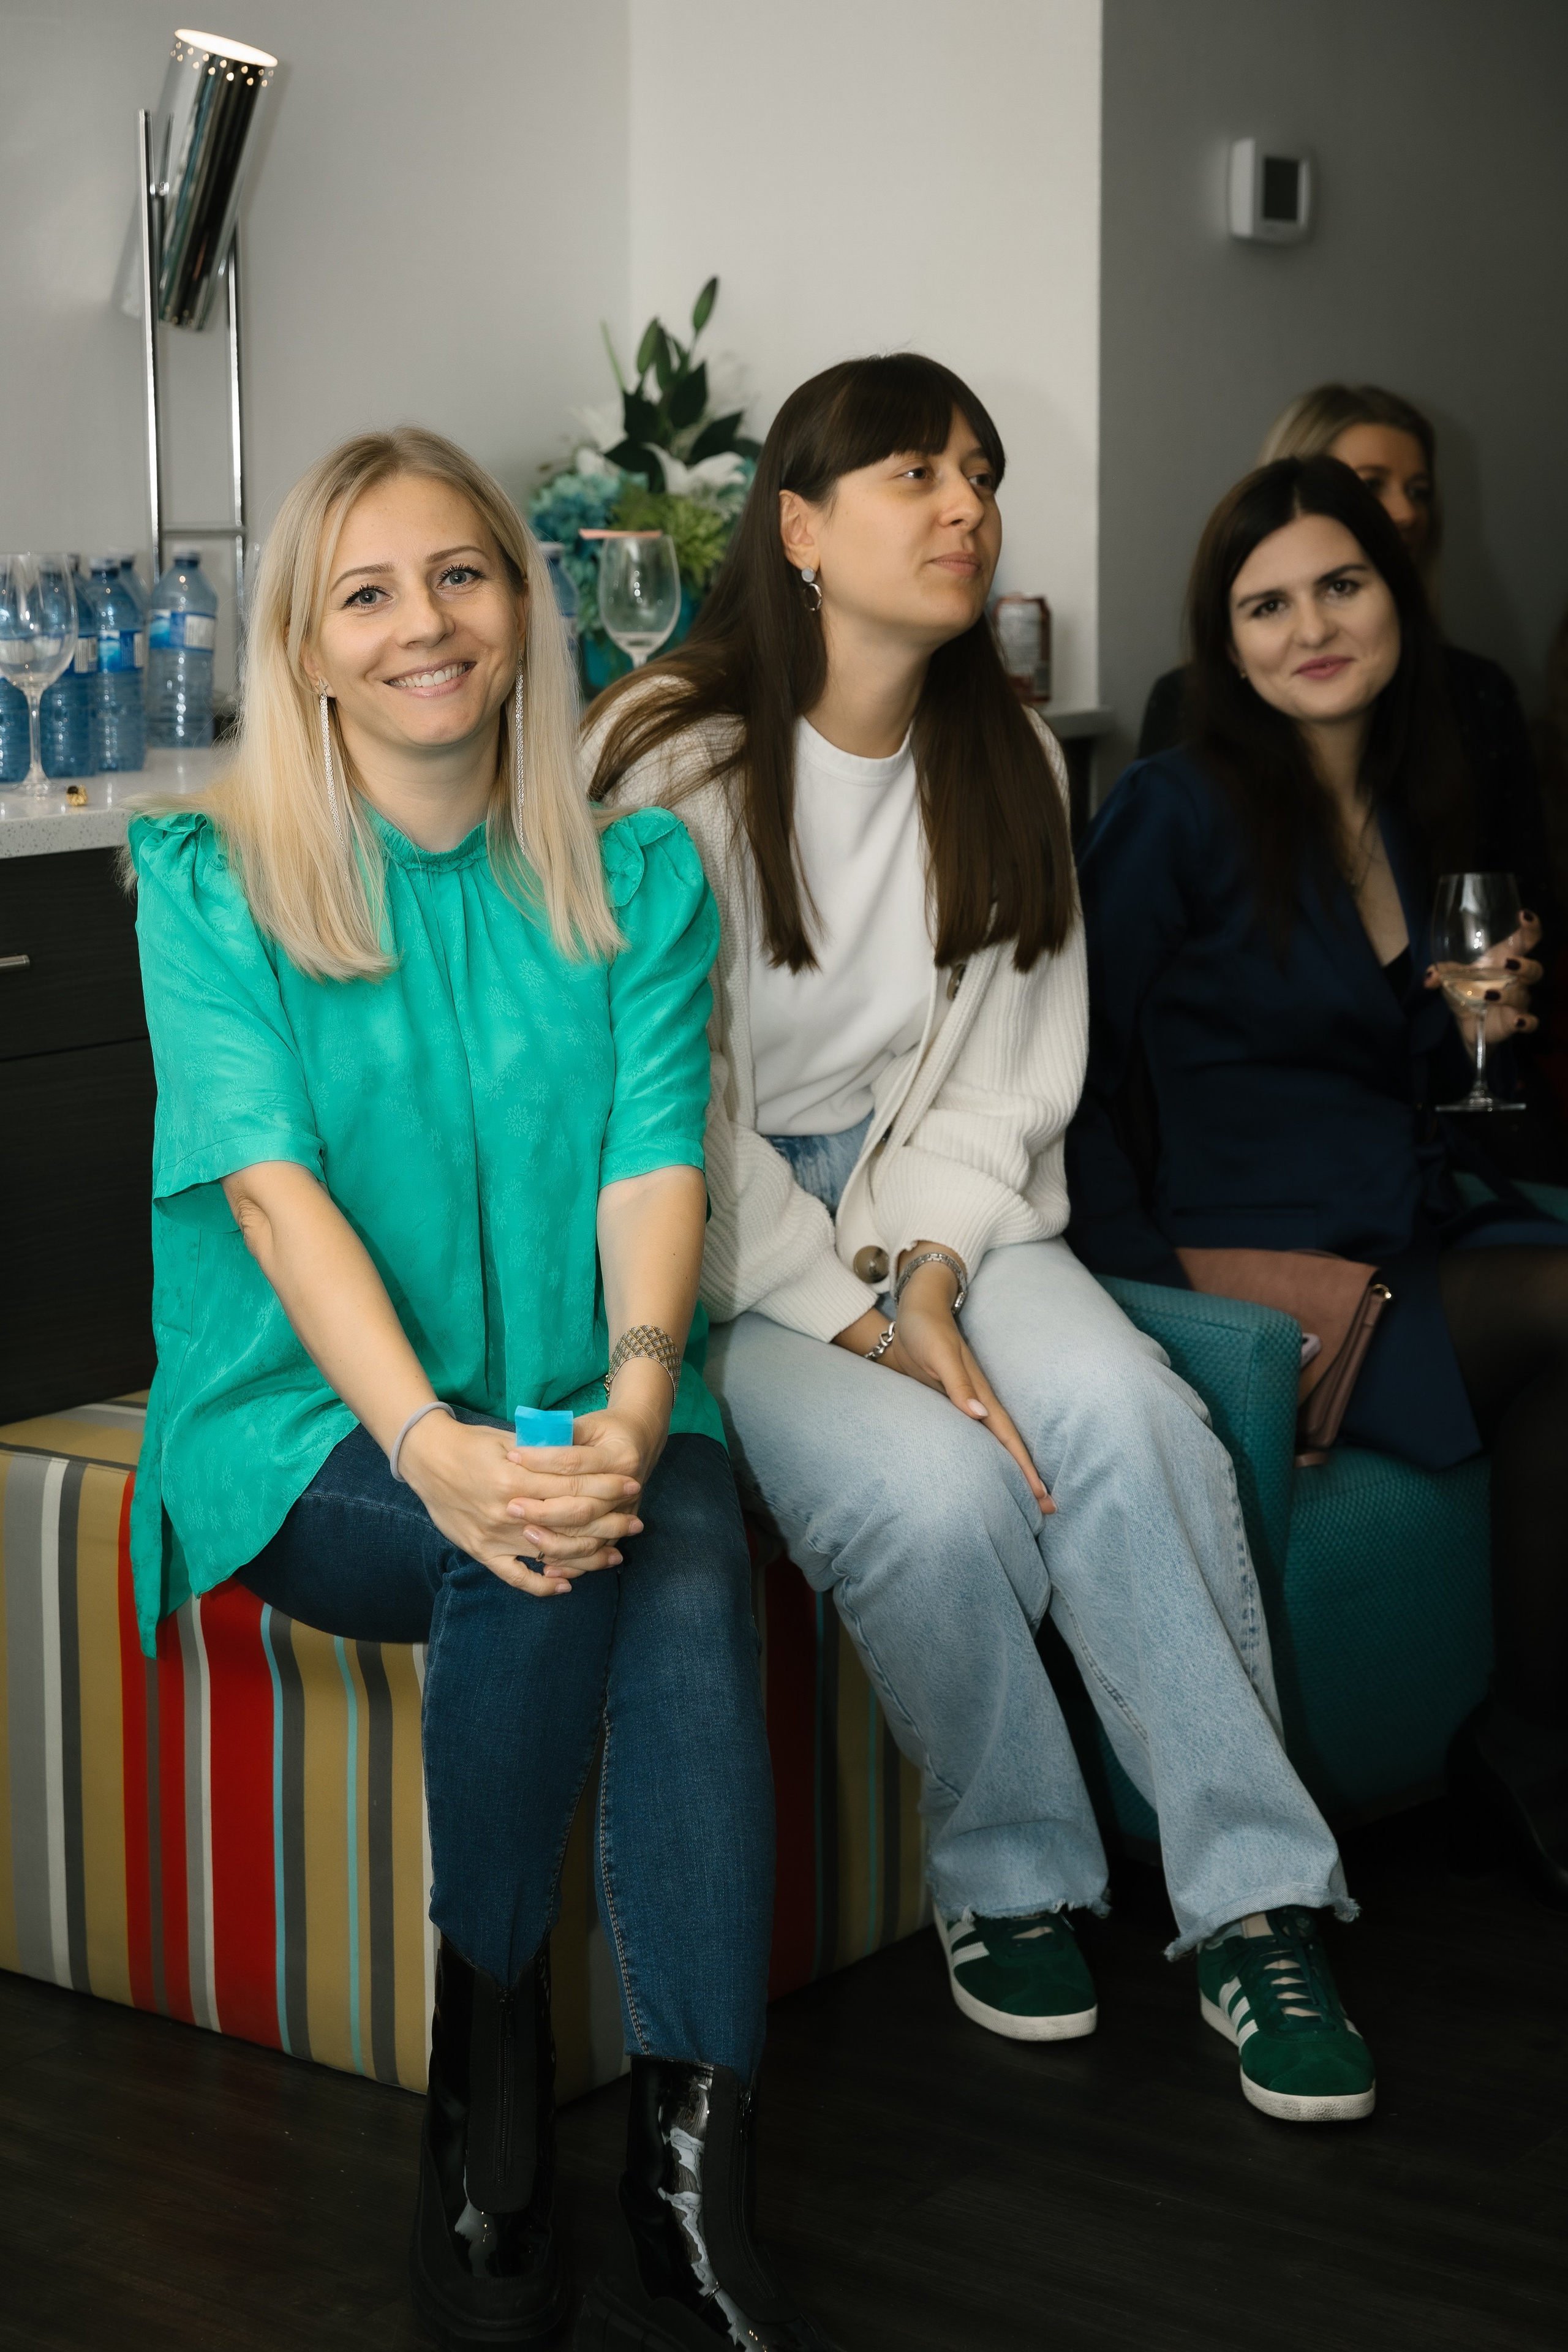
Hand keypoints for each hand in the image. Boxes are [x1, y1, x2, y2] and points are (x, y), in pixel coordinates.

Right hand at [398, 1410, 646, 1598]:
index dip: (607, 1486)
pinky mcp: (481, 1551)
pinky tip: (566, 1583)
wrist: (426, 1459)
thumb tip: (583, 1455)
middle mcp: (508, 1511)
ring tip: (615, 1555)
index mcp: (517, 1478)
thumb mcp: (510, 1440)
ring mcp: (494, 1535)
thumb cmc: (472, 1444)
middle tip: (636, 1523)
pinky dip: (541, 1583)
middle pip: (570, 1521)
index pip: (574, 1485)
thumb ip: (544, 1451)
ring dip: (587, 1556)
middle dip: (608, 1523)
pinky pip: (514, 1575)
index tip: (632, 1485)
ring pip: (550, 1551)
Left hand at [833, 1260, 1052, 1510]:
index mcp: (980, 1393)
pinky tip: (991, 1469)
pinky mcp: (953, 1402)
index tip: (1041, 1495)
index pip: (1006, 1437)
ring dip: (1011, 1469)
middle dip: (1027, 1476)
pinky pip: (977, 1436)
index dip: (1023, 1467)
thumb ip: (958, 1384)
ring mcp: (968, 1402)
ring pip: (994, 1443)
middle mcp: (978, 1401)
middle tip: (1048, 1509)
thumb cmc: (926, 1332)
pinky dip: (989, 1455)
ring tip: (1029, 1497)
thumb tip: (980, 1415)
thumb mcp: (939, 1356)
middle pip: (1008, 1445)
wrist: (915, 1313)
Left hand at [1426, 911, 1542, 1048]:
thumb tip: (1429, 976)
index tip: (1524, 916)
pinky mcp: (1514, 1021)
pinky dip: (1526, 1022)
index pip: (1526, 941)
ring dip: (1509, 994)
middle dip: (1525, 965)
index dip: (1531, 928)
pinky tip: (1517, 1020)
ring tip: (1489, 995)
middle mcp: (1516, 980)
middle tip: (1508, 962)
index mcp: (1503, 961)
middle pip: (1534, 969)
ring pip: (1524, 995)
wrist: (1467, 1022)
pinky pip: (1530, 1022)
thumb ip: (1440, 972)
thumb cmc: (1466, 991)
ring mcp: (1518, 1001)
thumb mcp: (1451, 978)